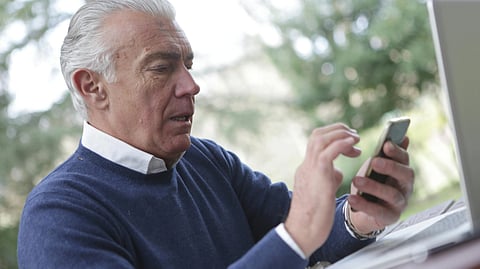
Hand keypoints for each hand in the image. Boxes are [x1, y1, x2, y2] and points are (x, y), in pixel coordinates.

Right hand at [285, 123, 360, 255]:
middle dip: (338, 130)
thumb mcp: (323, 191)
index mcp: (306, 169)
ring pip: (321, 138)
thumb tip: (338, 171)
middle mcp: (306, 165)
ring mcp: (310, 169)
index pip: (317, 142)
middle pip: (317, 134)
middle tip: (355, 136)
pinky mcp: (318, 175)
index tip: (350, 143)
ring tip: (356, 138)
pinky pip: (329, 151)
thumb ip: (329, 178)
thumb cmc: (314, 217)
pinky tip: (354, 145)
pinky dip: (342, 144)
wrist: (303, 231)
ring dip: (341, 134)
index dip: (334, 137)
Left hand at [348, 137, 413, 233]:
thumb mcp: (377, 167)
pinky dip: (364, 204)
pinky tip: (352, 198)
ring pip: (392, 194)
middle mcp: (405, 187)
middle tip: (375, 162)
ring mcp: (399, 203)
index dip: (397, 151)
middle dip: (390, 167)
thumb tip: (403, 136)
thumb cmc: (372, 183)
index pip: (404, 159)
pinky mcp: (389, 217)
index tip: (385, 144)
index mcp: (402, 171)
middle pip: (405, 175)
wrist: (363, 209)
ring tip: (357, 181)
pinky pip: (378, 211)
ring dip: (374, 186)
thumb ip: (387, 154)